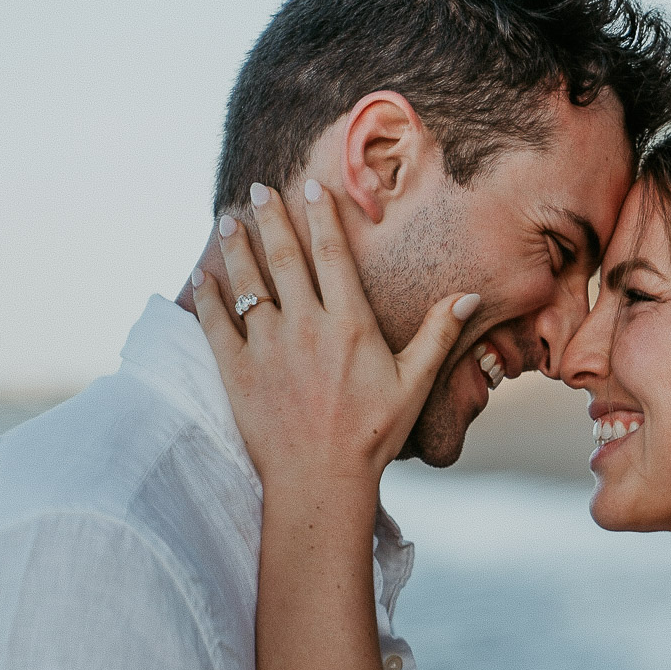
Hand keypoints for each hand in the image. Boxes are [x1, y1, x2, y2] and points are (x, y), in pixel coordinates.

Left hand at [193, 182, 479, 485]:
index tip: (310, 187)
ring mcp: (267, 347)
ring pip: (248, 283)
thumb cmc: (372, 436)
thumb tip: (470, 296)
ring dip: (238, 247)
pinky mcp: (236, 371)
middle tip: (260, 189)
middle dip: (272, 218)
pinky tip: (200, 274)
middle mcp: (306, 326)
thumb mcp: (414, 384)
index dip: (320, 215)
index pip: (332, 254)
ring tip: (230, 219)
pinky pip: (215, 323)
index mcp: (349, 324)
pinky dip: (206, 295)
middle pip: (285, 257)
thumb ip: (438, 335)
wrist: (321, 481)